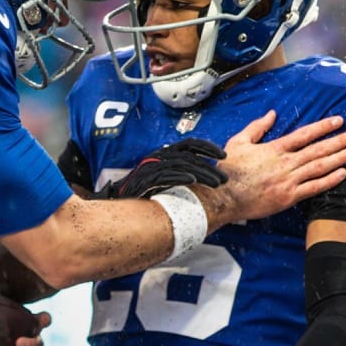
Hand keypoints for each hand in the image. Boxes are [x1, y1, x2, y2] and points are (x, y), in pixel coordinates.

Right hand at [97, 138, 227, 197]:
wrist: (119, 200)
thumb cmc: (143, 191)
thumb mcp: (164, 177)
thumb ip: (179, 172)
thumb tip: (204, 174)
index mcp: (164, 153)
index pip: (190, 144)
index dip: (208, 147)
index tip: (223, 155)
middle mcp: (159, 157)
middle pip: (190, 157)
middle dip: (210, 167)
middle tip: (225, 179)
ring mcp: (152, 167)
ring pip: (182, 166)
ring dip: (202, 174)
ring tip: (217, 183)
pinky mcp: (147, 179)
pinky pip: (166, 175)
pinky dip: (180, 177)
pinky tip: (193, 182)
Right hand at [209, 112, 345, 224]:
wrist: (222, 195)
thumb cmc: (229, 169)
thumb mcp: (239, 141)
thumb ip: (257, 127)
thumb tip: (272, 114)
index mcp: (274, 148)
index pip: (304, 134)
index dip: (323, 127)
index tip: (339, 121)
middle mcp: (285, 163)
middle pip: (318, 149)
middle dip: (340, 140)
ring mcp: (288, 180)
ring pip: (320, 166)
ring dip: (340, 158)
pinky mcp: (288, 197)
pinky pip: (313, 188)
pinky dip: (329, 180)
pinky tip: (343, 174)